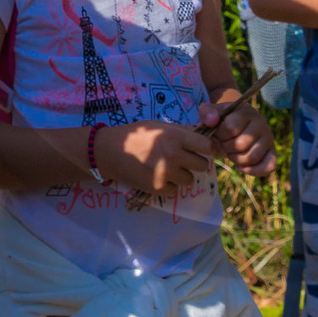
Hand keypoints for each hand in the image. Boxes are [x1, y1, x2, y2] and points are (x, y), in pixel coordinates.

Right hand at [96, 121, 214, 195]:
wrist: (109, 151)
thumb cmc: (136, 134)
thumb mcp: (160, 125)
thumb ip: (181, 131)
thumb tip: (204, 137)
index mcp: (176, 136)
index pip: (207, 146)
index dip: (208, 148)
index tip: (203, 150)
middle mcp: (174, 155)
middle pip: (202, 165)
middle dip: (196, 163)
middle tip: (185, 160)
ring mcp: (166, 173)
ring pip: (190, 180)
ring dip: (183, 176)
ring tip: (170, 169)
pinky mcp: (157, 188)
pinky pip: (175, 190)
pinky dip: (169, 186)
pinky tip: (159, 177)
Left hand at [200, 95, 276, 176]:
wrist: (235, 127)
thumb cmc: (223, 121)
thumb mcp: (213, 113)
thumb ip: (207, 112)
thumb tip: (212, 121)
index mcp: (246, 111)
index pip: (231, 127)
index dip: (220, 134)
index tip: (218, 133)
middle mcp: (261, 123)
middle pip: (241, 144)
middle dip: (227, 148)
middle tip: (225, 144)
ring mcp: (268, 138)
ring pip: (252, 157)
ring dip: (237, 160)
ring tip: (232, 153)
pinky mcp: (272, 152)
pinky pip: (269, 166)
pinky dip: (254, 171)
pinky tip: (242, 168)